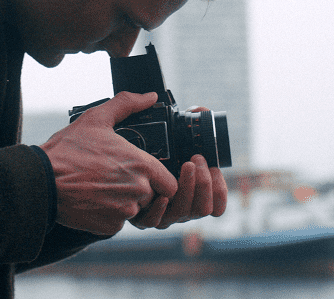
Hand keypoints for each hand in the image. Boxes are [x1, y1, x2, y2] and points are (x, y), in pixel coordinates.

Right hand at [39, 92, 178, 234]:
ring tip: (103, 186)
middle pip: (154, 196)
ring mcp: (124, 212)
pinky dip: (110, 214)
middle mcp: (138, 191)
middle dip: (141, 189)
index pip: (171, 183)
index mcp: (141, 165)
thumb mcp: (96, 118)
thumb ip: (127, 104)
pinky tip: (94, 199)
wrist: (42, 181)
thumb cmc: (68, 150)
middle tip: (119, 177)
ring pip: (136, 210)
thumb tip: (149, 97)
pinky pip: (119, 222)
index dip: (162, 179)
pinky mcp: (109, 226)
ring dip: (126, 202)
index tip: (148, 174)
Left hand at [129, 106, 228, 229]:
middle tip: (195, 159)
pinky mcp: (142, 219)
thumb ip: (187, 122)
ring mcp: (163, 215)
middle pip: (203, 209)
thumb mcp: (171, 138)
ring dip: (188, 189)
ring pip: (184, 214)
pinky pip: (156, 222)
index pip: (216, 205)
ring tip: (186, 165)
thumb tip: (201, 110)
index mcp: (192, 194)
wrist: (113, 170)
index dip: (220, 189)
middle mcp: (181, 207)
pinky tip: (162, 195)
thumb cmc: (149, 152)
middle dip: (205, 183)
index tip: (213, 166)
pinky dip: (161, 209)